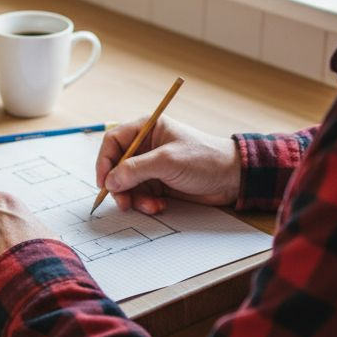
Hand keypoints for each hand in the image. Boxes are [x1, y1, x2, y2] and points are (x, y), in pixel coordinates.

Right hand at [96, 116, 239, 213]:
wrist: (232, 178)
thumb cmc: (205, 159)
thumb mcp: (167, 161)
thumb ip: (136, 169)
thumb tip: (110, 181)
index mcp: (146, 129)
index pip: (113, 142)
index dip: (104, 162)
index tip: (105, 183)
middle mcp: (146, 147)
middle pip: (117, 166)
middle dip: (119, 186)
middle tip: (124, 203)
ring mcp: (152, 166)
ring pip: (127, 185)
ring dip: (135, 199)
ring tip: (151, 206)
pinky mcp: (159, 183)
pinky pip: (141, 195)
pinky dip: (146, 203)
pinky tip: (160, 206)